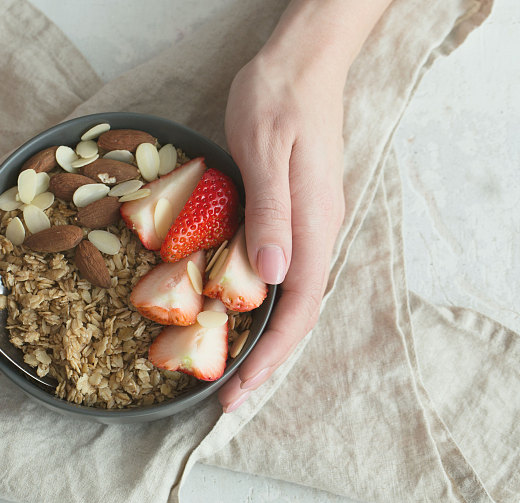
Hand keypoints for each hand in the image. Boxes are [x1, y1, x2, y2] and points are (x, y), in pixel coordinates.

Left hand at [218, 49, 345, 411]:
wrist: (300, 64)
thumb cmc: (278, 99)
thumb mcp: (266, 151)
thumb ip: (271, 212)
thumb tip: (273, 277)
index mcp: (313, 224)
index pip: (298, 308)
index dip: (269, 356)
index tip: (237, 391)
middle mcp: (316, 232)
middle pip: (298, 314)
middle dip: (265, 361)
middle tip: (227, 396)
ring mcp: (307, 224)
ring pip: (291, 298)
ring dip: (263, 339)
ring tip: (230, 369)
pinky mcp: (293, 214)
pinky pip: (281, 273)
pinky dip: (260, 305)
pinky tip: (237, 314)